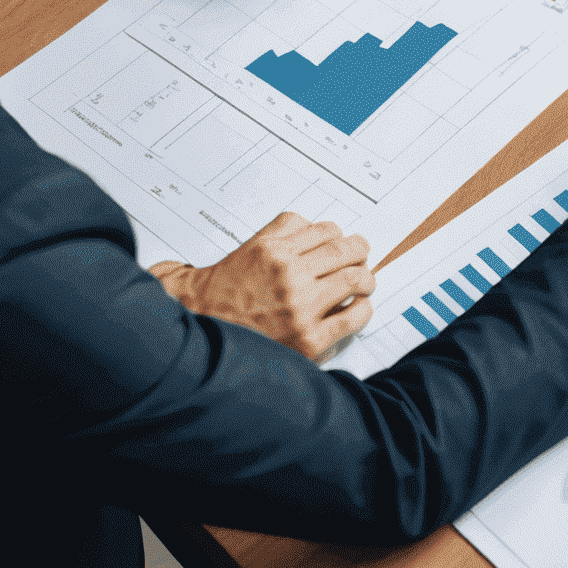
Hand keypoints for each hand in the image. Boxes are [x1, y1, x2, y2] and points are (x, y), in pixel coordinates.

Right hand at [149, 212, 374, 359]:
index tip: (344, 245)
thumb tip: (322, 228)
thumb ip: (287, 229)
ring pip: (356, 279)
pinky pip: (352, 318)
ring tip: (362, 283)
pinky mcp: (307, 339)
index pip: (329, 231)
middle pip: (348, 252)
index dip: (341, 237)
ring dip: (366, 279)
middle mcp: (289, 277)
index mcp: (276, 251)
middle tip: (361, 258)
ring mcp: (300, 309)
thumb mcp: (253, 245)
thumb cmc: (227, 291)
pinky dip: (362, 310)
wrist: (201, 331)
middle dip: (360, 252)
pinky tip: (356, 308)